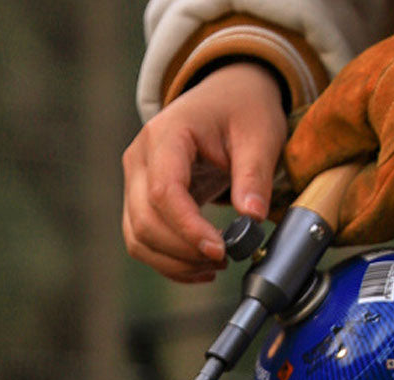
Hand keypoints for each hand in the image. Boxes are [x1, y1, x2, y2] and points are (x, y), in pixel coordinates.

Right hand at [122, 63, 287, 281]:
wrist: (225, 97)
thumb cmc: (241, 110)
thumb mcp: (259, 135)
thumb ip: (254, 177)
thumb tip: (252, 219)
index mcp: (166, 134)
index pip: (164, 192)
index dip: (188, 228)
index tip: (220, 250)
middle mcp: (139, 159)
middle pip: (145, 221)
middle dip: (183, 251)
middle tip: (224, 260)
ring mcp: (134, 181)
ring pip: (138, 238)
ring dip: (174, 262)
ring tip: (215, 265)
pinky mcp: (139, 201)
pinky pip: (143, 241)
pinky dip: (168, 261)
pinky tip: (200, 267)